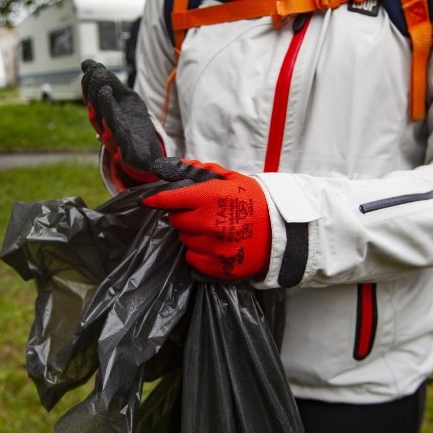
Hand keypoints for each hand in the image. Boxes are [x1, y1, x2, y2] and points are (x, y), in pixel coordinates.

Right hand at [81, 60, 164, 188]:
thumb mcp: (123, 98)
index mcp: (103, 114)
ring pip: (108, 124)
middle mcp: (106, 128)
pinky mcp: (130, 154)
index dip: (89, 82)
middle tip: (98, 74)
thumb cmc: (131, 123)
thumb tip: (87, 63)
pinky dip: (122, 135)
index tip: (88, 65)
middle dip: (96, 92)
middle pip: (97, 109)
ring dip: (106, 108)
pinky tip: (121, 125)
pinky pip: (125, 145)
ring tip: (105, 92)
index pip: (92, 97)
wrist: (147, 153)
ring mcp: (117, 142)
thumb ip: (108, 81)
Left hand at [140, 158, 270, 280]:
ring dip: (193, 234)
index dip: (157, 199)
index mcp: (210, 197)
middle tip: (201, 214)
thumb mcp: (231, 179)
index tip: (149, 200)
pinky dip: (199, 252)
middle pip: (175, 220)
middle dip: (184, 216)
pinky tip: (215, 245)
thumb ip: (200, 171)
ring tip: (213, 230)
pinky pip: (192, 258)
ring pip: (185, 239)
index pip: (170, 199)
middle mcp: (207, 223)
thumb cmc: (255, 201)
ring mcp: (211, 247)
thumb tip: (171, 165)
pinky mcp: (215, 266)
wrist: (282, 231)